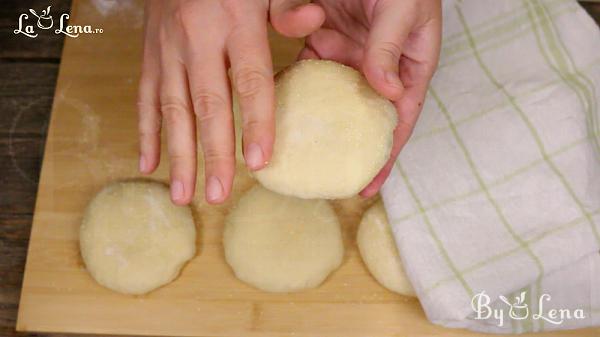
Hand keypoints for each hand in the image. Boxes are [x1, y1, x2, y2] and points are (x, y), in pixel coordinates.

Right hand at [137, 0, 322, 204]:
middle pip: (207, 104)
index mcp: (234, 20)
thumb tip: (313, 21)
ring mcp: (167, 48)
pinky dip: (146, 133)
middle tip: (218, 194)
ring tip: (184, 195)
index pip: (249, 79)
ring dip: (178, 154)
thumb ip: (288, 6)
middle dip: (213, 153)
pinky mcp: (149, 54)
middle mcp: (196, 38)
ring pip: (172, 109)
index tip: (261, 162)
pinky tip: (149, 164)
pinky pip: (145, 97)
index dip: (256, 122)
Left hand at [271, 0, 441, 196]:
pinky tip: (280, 117)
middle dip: (348, 150)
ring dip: (318, 127)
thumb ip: (389, 44)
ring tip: (299, 159)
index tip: (368, 185)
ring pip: (332, 100)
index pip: (400, 117)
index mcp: (409, 62)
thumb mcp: (402, 5)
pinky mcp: (322, 38)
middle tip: (326, 180)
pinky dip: (296, 93)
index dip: (386, 153)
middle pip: (364, 117)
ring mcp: (349, 52)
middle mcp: (379, 64)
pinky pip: (307, 72)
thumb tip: (385, 90)